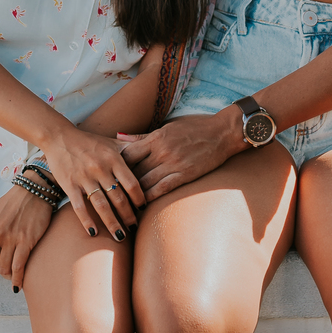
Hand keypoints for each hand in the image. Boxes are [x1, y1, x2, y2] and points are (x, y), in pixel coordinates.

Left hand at [0, 186, 53, 289]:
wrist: (33, 192)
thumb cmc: (12, 203)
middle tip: (6, 264)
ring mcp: (10, 239)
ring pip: (5, 269)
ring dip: (9, 274)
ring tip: (13, 274)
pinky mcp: (25, 242)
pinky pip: (18, 268)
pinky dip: (18, 280)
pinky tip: (18, 285)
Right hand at [42, 125, 147, 240]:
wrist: (59, 137)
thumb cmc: (89, 141)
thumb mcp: (112, 142)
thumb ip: (131, 148)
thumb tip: (152, 148)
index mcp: (113, 158)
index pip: (132, 183)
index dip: (139, 198)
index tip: (143, 209)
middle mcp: (100, 169)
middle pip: (118, 198)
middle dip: (128, 215)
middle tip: (134, 227)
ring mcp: (84, 177)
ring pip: (101, 205)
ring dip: (112, 223)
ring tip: (120, 237)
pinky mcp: (69, 184)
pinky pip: (79, 206)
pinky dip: (86, 221)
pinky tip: (94, 233)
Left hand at [117, 110, 244, 201]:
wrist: (223, 132)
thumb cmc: (195, 128)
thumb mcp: (167, 127)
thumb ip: (142, 136)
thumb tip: (119, 137)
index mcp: (155, 138)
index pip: (127, 154)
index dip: (116, 166)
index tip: (108, 174)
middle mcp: (162, 151)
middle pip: (134, 170)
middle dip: (121, 183)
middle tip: (109, 194)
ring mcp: (174, 163)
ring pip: (146, 182)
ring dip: (133, 194)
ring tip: (122, 203)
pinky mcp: (186, 174)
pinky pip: (163, 188)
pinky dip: (151, 197)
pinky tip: (142, 205)